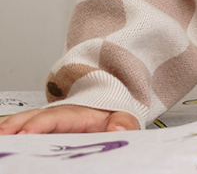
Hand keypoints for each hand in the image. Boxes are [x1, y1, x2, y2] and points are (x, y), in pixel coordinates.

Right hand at [0, 105, 138, 134]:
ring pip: (20, 123)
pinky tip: (3, 145)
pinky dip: (8, 135)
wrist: (108, 111)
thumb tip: (117, 130)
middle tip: (0, 136)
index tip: (24, 133)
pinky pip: (19, 131)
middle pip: (29, 118)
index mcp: (76, 112)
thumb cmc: (111, 117)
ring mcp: (44, 123)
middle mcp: (55, 116)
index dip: (38, 125)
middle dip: (12, 127)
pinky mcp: (39, 132)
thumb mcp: (123, 116)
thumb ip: (124, 122)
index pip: (54, 117)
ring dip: (6, 130)